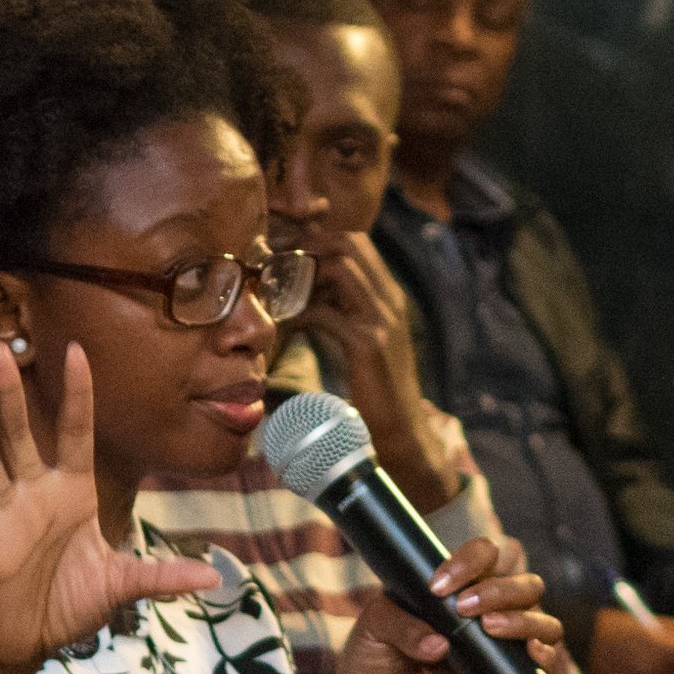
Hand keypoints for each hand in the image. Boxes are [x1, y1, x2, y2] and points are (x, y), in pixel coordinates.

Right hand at [0, 340, 220, 673]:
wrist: (30, 640)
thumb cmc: (70, 602)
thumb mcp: (121, 585)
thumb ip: (162, 576)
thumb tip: (214, 576)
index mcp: (72, 492)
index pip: (75, 433)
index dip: (77, 394)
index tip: (75, 349)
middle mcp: (36, 494)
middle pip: (21, 434)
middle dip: (9, 392)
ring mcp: (6, 517)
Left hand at [295, 234, 457, 511]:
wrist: (401, 434)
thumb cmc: (376, 391)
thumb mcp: (361, 341)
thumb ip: (342, 312)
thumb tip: (305, 293)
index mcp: (388, 296)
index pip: (355, 242)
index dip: (317, 239)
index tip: (282, 253)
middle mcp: (389, 300)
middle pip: (347, 243)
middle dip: (306, 247)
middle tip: (272, 265)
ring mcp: (382, 320)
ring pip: (339, 267)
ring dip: (300, 274)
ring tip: (273, 290)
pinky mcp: (368, 344)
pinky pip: (325, 311)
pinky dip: (298, 312)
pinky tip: (281, 324)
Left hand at [332, 535, 563, 673]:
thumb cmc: (375, 655)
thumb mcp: (373, 625)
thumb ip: (400, 622)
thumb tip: (440, 644)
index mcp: (458, 586)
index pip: (486, 554)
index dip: (471, 561)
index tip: (439, 586)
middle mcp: (487, 609)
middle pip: (524, 581)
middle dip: (499, 588)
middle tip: (464, 607)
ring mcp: (502, 642)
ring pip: (540, 617)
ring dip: (520, 617)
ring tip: (487, 627)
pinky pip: (544, 660)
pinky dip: (541, 652)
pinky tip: (527, 651)